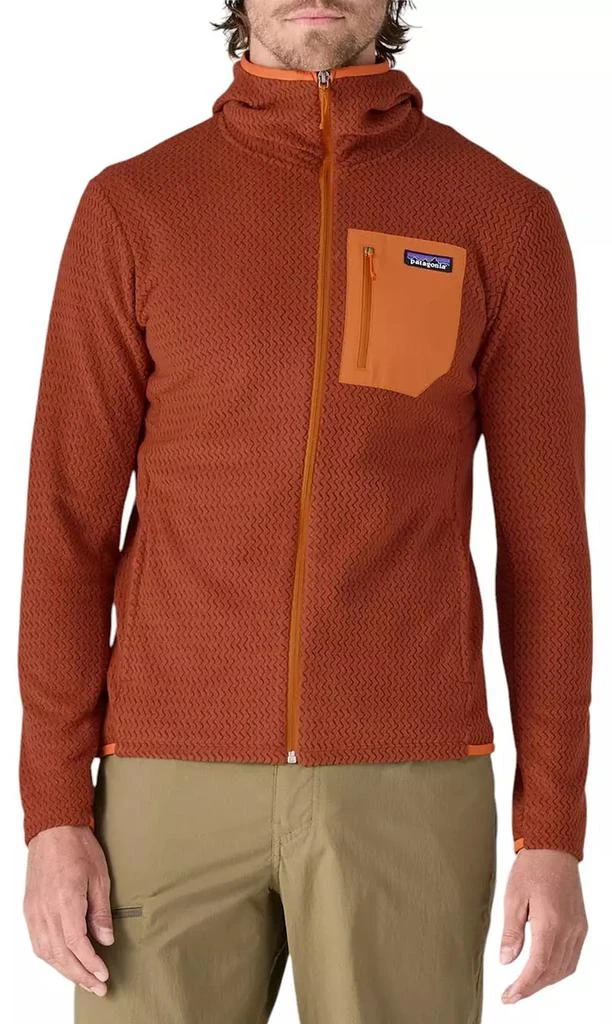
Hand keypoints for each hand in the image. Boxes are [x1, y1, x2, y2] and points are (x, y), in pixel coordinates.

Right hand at [23, 824, 113, 996]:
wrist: (53, 829)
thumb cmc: (78, 847)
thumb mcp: (100, 876)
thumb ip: (101, 911)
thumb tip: (105, 939)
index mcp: (65, 900)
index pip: (76, 943)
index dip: (90, 963)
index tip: (103, 974)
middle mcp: (45, 909)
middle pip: (60, 954)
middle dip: (79, 974)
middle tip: (98, 986)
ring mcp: (34, 911)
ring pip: (46, 952)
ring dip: (65, 970)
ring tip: (84, 979)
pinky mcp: (29, 909)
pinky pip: (37, 942)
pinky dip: (51, 957)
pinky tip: (64, 962)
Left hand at [500, 848, 587, 1003]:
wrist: (554, 849)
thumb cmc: (531, 869)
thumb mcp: (513, 898)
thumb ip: (511, 932)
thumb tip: (506, 962)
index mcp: (550, 923)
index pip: (538, 967)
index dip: (523, 986)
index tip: (508, 996)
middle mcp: (569, 930)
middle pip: (552, 972)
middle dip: (531, 988)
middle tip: (511, 995)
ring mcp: (578, 929)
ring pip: (565, 969)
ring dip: (545, 981)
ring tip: (524, 985)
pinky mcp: (581, 926)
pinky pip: (573, 958)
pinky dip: (558, 970)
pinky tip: (543, 970)